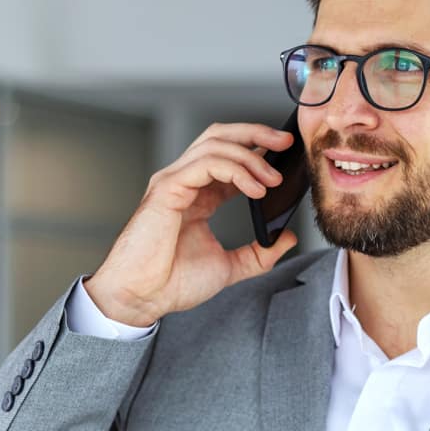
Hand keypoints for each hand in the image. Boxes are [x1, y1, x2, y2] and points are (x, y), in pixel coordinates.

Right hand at [83, 122, 300, 326]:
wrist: (142, 297)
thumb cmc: (172, 283)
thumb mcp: (229, 267)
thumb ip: (259, 253)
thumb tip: (286, 237)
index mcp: (198, 196)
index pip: (229, 156)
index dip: (258, 150)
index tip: (287, 156)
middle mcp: (185, 182)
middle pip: (220, 136)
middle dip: (256, 133)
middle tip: (285, 143)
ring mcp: (174, 181)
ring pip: (215, 144)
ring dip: (250, 156)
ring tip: (273, 179)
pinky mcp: (167, 188)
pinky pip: (206, 164)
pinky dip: (235, 170)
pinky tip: (254, 189)